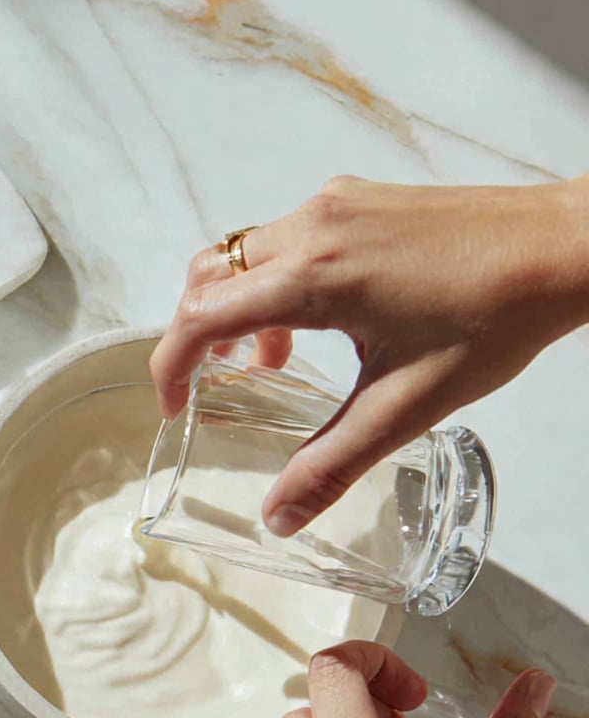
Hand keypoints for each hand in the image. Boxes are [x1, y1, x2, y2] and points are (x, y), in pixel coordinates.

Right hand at [150, 176, 588, 535]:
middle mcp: (311, 228)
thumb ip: (331, 465)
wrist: (566, 246)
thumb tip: (279, 518)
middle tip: (207, 386)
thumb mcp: (405, 406)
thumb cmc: (495, 319)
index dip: (169, 366)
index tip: (172, 405)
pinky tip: (314, 324)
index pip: (201, 318)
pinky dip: (272, 283)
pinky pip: (283, 238)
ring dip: (235, 309)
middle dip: (195, 334)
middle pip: (208, 278)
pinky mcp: (357, 199)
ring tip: (266, 363)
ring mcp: (334, 204)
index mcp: (313, 277)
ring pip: (241, 255)